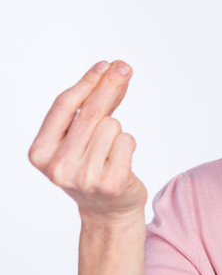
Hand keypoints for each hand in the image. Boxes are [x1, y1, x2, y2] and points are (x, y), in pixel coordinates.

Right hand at [29, 61, 146, 221]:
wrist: (108, 210)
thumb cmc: (92, 165)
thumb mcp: (81, 137)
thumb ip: (92, 105)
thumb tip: (109, 69)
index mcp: (40, 153)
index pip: (64, 106)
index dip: (86, 82)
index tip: (105, 64)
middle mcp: (58, 167)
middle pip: (91, 112)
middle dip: (109, 84)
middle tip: (124, 67)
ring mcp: (84, 177)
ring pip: (113, 126)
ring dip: (117, 132)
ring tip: (109, 152)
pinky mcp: (110, 183)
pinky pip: (127, 141)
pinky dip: (128, 144)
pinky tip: (120, 161)